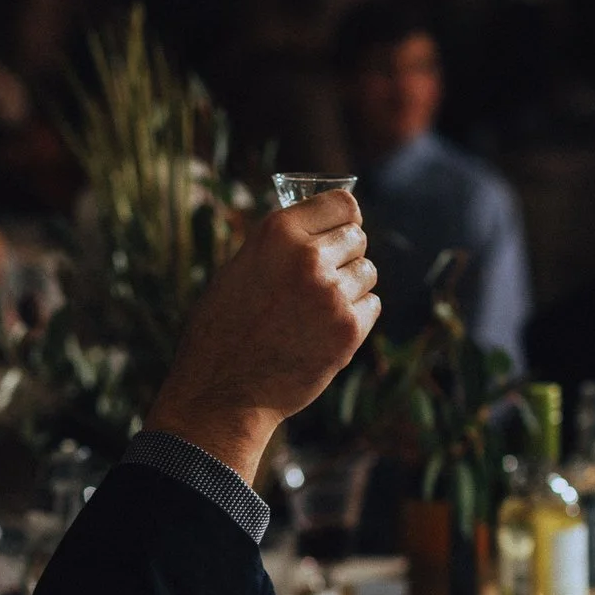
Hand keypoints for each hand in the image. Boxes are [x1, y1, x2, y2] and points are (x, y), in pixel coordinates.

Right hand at [145, 191, 379, 483]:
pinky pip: (371, 306)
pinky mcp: (348, 329)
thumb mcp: (241, 268)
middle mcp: (309, 256)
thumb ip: (282, 245)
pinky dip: (355, 317)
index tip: (338, 231)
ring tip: (316, 310)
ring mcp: (332, 294)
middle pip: (358, 237)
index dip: (341, 219)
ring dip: (351, 287)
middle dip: (344, 255)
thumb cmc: (224, 330)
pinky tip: (324, 331)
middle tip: (320, 281)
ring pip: (368, 273)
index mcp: (278, 232)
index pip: (342, 203)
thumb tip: (321, 227)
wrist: (223, 391)